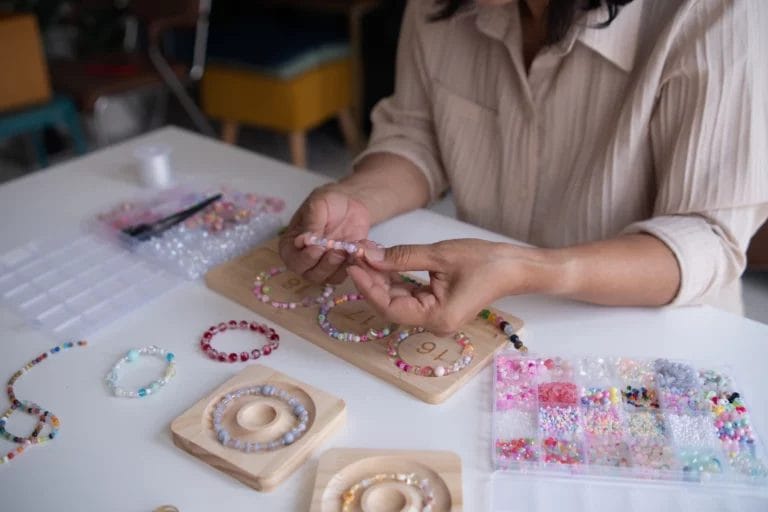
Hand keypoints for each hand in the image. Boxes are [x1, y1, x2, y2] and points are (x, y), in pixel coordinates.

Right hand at [279, 186, 370, 283]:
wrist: (351, 204)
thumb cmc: (329, 201)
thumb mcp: (318, 204)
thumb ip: (312, 222)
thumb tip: (303, 241)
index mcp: (291, 243)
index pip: (291, 259)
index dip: (304, 258)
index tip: (319, 247)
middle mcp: (304, 258)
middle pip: (308, 273)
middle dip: (323, 264)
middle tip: (336, 250)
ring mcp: (321, 265)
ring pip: (325, 278)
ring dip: (337, 266)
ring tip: (346, 248)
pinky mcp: (339, 268)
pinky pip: (341, 276)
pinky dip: (349, 266)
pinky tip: (355, 251)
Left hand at [347, 239, 551, 335]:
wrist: (516, 266)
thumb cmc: (486, 261)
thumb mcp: (440, 254)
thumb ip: (402, 257)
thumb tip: (369, 256)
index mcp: (437, 317)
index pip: (390, 307)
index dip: (368, 286)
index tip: (354, 263)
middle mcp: (434, 323)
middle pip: (391, 305)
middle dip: (372, 280)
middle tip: (357, 254)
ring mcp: (436, 316)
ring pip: (398, 300)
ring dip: (382, 279)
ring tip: (366, 255)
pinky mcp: (438, 306)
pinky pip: (410, 296)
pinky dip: (396, 280)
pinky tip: (384, 262)